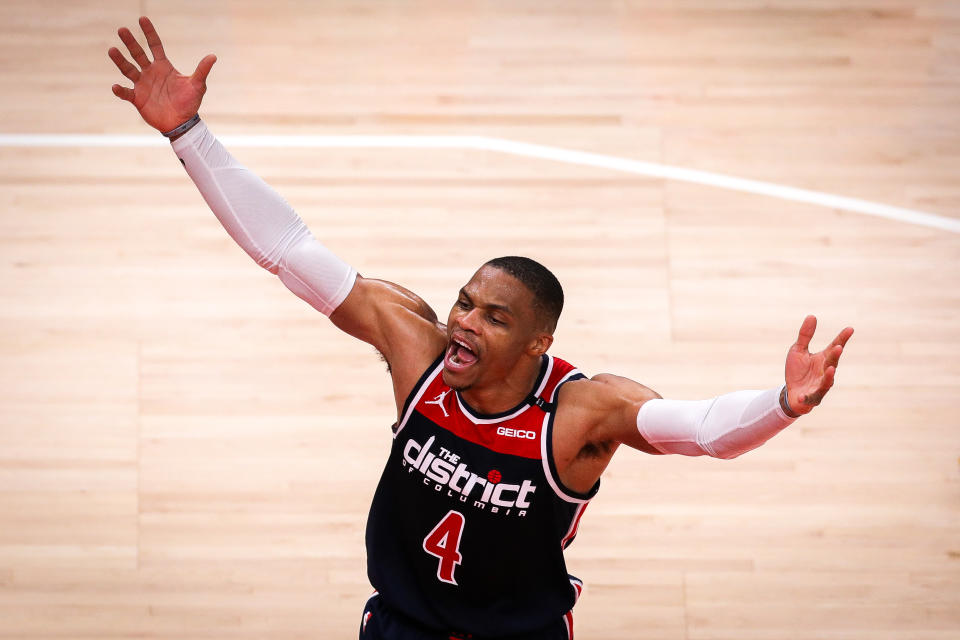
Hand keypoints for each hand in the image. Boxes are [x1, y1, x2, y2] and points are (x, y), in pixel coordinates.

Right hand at [108, 16, 216, 132]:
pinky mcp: (137, 99)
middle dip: (130, 42)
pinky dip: (120, 90)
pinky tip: (115, 87)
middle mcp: (150, 72)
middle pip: (138, 54)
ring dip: (120, 60)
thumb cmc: (189, 103)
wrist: (182, 123)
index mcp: (163, 66)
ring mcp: (142, 85)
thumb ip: (202, 70)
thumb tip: (213, 56)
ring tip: (112, 50)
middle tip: (122, 30)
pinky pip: (126, 93)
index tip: (142, 19)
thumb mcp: (197, 86)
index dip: (149, 33)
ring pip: (128, 69)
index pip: (155, 46)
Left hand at [784, 315, 853, 414]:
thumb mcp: (798, 350)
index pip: (835, 347)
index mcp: (823, 359)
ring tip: (830, 369)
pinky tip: (802, 396)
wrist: (791, 393)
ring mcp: (820, 386)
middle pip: (832, 363)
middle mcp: (825, 372)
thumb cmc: (797, 371)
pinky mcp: (811, 398)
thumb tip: (812, 316)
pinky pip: (810, 398)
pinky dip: (807, 397)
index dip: (842, 338)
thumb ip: (805, 335)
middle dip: (835, 356)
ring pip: (827, 382)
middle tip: (838, 347)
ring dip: (829, 376)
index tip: (850, 329)